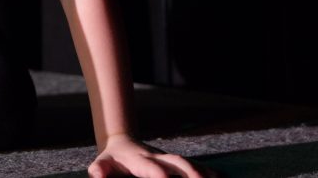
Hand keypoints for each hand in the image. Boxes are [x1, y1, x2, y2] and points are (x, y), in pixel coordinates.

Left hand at [88, 134, 212, 177]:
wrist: (122, 143)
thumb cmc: (111, 161)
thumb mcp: (102, 164)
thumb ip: (100, 170)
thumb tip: (97, 173)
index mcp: (140, 161)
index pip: (151, 168)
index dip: (159, 173)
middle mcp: (159, 158)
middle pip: (177, 163)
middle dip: (190, 172)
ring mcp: (170, 160)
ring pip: (189, 164)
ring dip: (203, 172)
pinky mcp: (177, 164)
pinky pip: (196, 167)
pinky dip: (209, 172)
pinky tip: (221, 177)